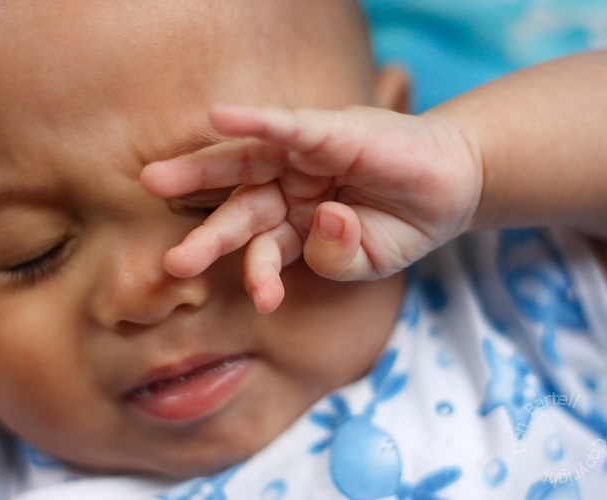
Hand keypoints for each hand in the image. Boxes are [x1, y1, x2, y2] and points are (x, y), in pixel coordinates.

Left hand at [141, 104, 482, 313]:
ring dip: (200, 172)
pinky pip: (286, 125)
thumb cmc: (400, 225)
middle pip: (237, 210)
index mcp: (290, 225)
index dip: (258, 276)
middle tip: (171, 263)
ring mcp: (303, 159)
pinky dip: (255, 120)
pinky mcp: (327, 130)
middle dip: (206, 236)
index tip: (266, 302)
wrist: (450, 188)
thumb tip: (325, 220)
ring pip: (244, 164)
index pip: (261, 249)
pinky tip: (219, 117)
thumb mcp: (365, 260)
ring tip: (156, 182)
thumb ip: (335, 256)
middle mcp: (287, 191)